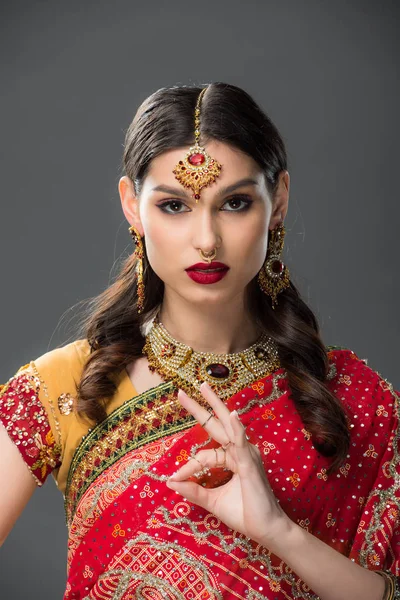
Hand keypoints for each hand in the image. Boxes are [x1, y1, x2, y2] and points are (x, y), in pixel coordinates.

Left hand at [166, 381, 292, 548]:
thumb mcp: (212, 500)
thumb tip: (169, 483)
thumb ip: (193, 490)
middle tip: (182, 391)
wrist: (265, 530)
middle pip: (216, 424)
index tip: (172, 479)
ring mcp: (246, 455)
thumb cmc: (243, 513)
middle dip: (200, 406)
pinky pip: (241, 443)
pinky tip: (231, 415)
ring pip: (227, 426)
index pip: (204, 455)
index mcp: (233, 458)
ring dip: (215, 405)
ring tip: (203, 388)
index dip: (187, 467)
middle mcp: (240, 451)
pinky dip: (236, 428)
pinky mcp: (249, 464)